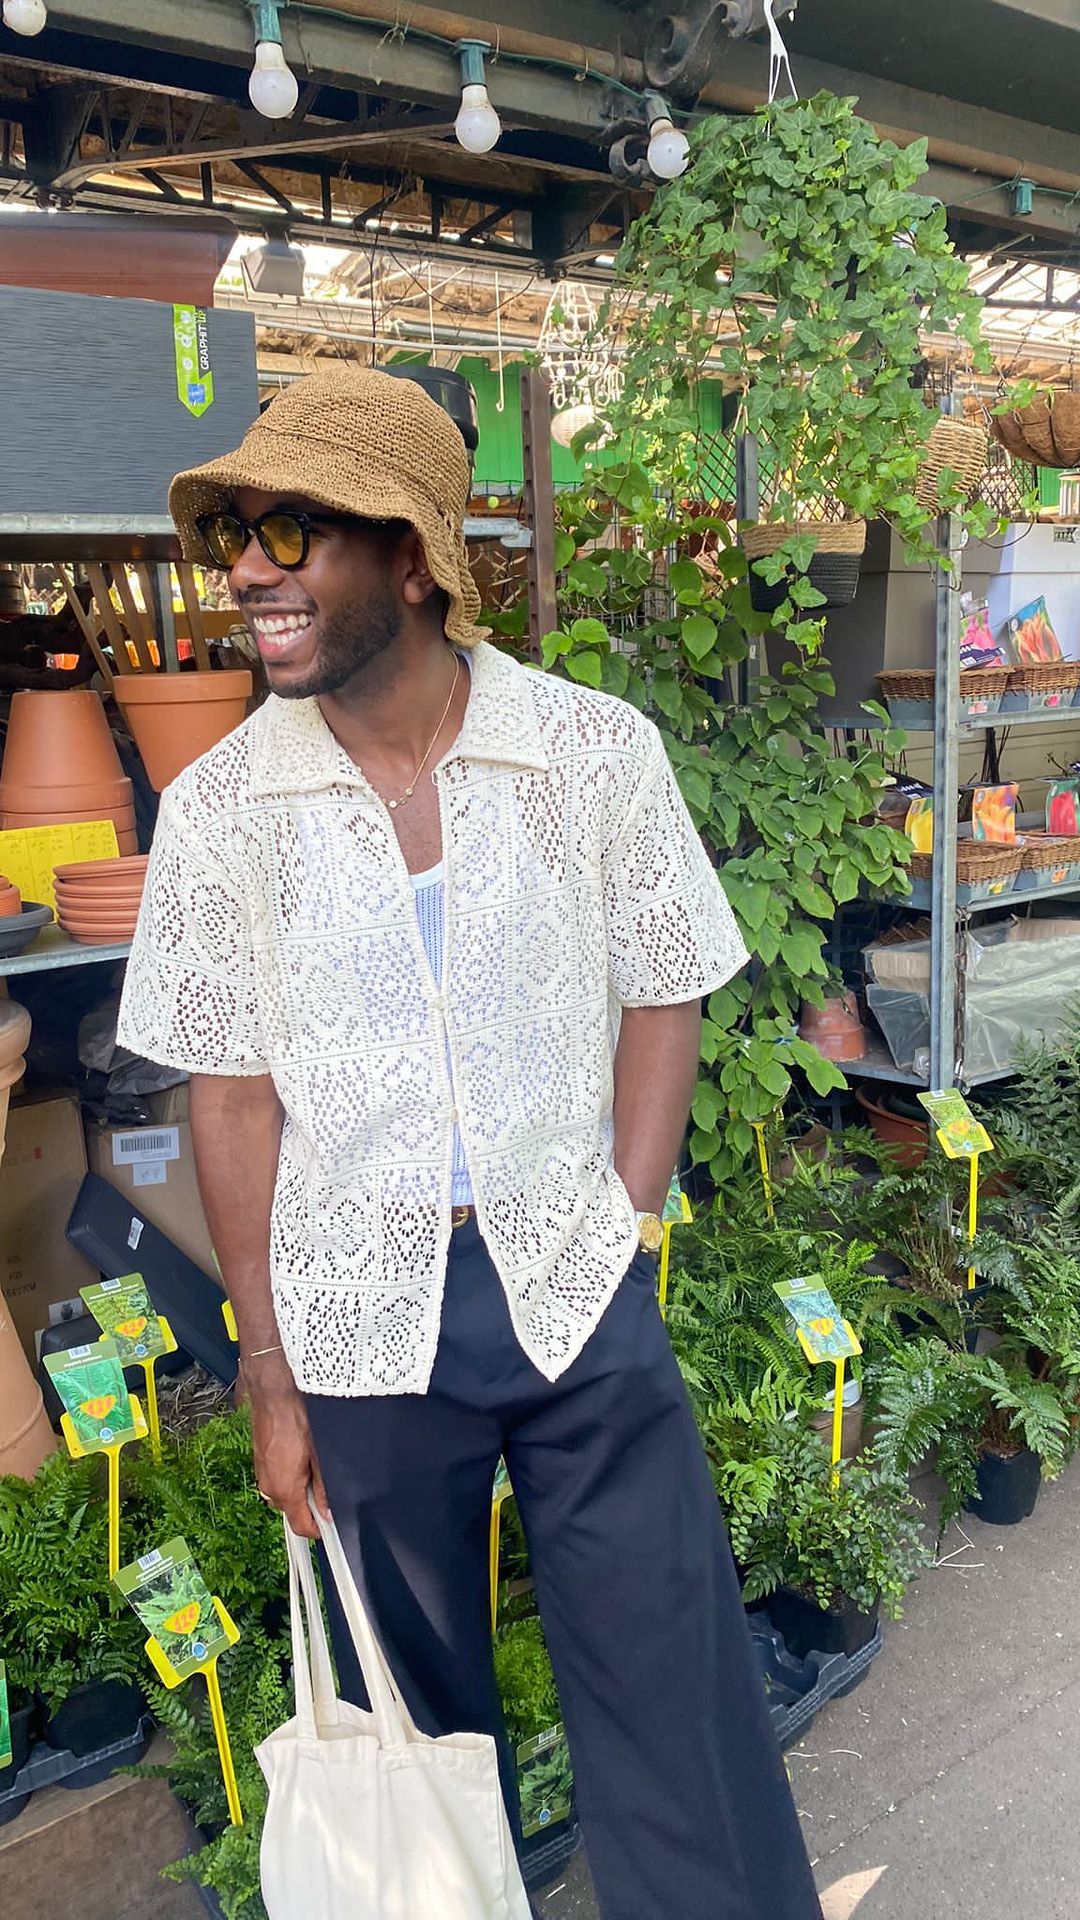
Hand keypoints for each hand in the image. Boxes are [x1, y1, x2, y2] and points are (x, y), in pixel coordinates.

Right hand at [243, 1354, 330, 1540]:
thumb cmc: (296, 1417)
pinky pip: (276, 1481)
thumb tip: (329, 1510)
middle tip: (325, 1484)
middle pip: (293, 1512)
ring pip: (284, 1496)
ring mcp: (261, 1475)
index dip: (320, 1531)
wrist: (273, 1393)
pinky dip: (289, 1477)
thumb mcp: (320, 1455)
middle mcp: (269, 1487)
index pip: (302, 1527)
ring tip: (312, 1464)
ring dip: (299, 1489)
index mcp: (285, 1489)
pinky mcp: (259, 1464)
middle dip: (310, 1505)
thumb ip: (324, 1488)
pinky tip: (300, 1456)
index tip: (331, 1526)